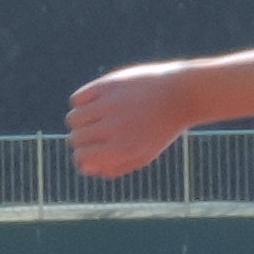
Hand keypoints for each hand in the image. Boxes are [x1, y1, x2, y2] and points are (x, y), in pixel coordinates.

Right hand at [67, 65, 192, 178]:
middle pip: (75, 139)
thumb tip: (86, 168)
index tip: (92, 152)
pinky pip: (77, 98)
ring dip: (80, 121)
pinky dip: (82, 103)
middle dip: (82, 139)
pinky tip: (96, 103)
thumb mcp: (144, 154)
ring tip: (95, 118)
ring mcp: (109, 105)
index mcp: (123, 149)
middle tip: (96, 133)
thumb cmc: (161, 128)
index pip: (82, 159)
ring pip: (73, 118)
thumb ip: (115, 167)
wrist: (181, 94)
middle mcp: (114, 128)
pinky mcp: (107, 85)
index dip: (84, 158)